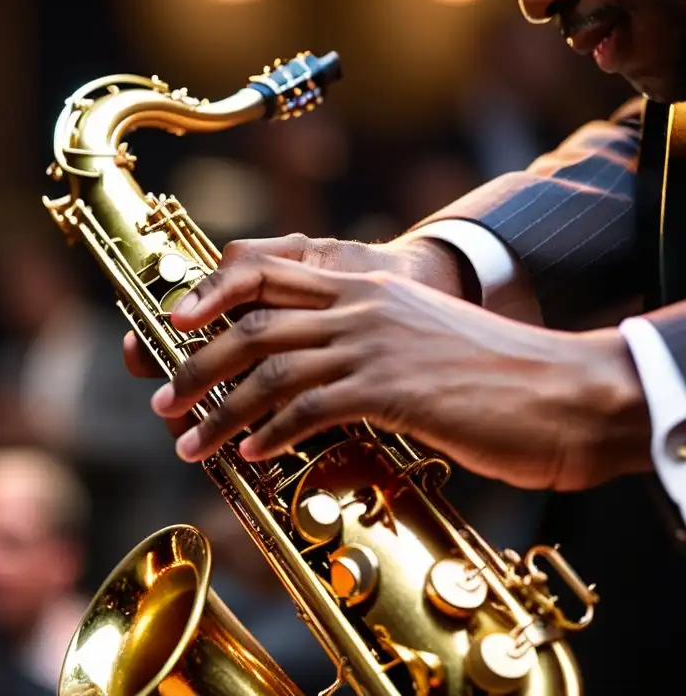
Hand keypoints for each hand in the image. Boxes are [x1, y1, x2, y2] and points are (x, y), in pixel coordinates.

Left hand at [148, 253, 652, 491]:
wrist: (562, 389)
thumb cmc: (487, 372)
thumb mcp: (414, 335)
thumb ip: (361, 338)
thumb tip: (308, 374)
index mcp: (362, 281)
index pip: (265, 269)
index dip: (209, 291)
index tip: (174, 321)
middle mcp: (359, 303)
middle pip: (250, 321)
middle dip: (194, 361)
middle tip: (162, 399)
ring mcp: (373, 343)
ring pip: (267, 370)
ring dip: (219, 411)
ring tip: (189, 443)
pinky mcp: (391, 388)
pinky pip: (309, 408)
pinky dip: (270, 432)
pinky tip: (251, 455)